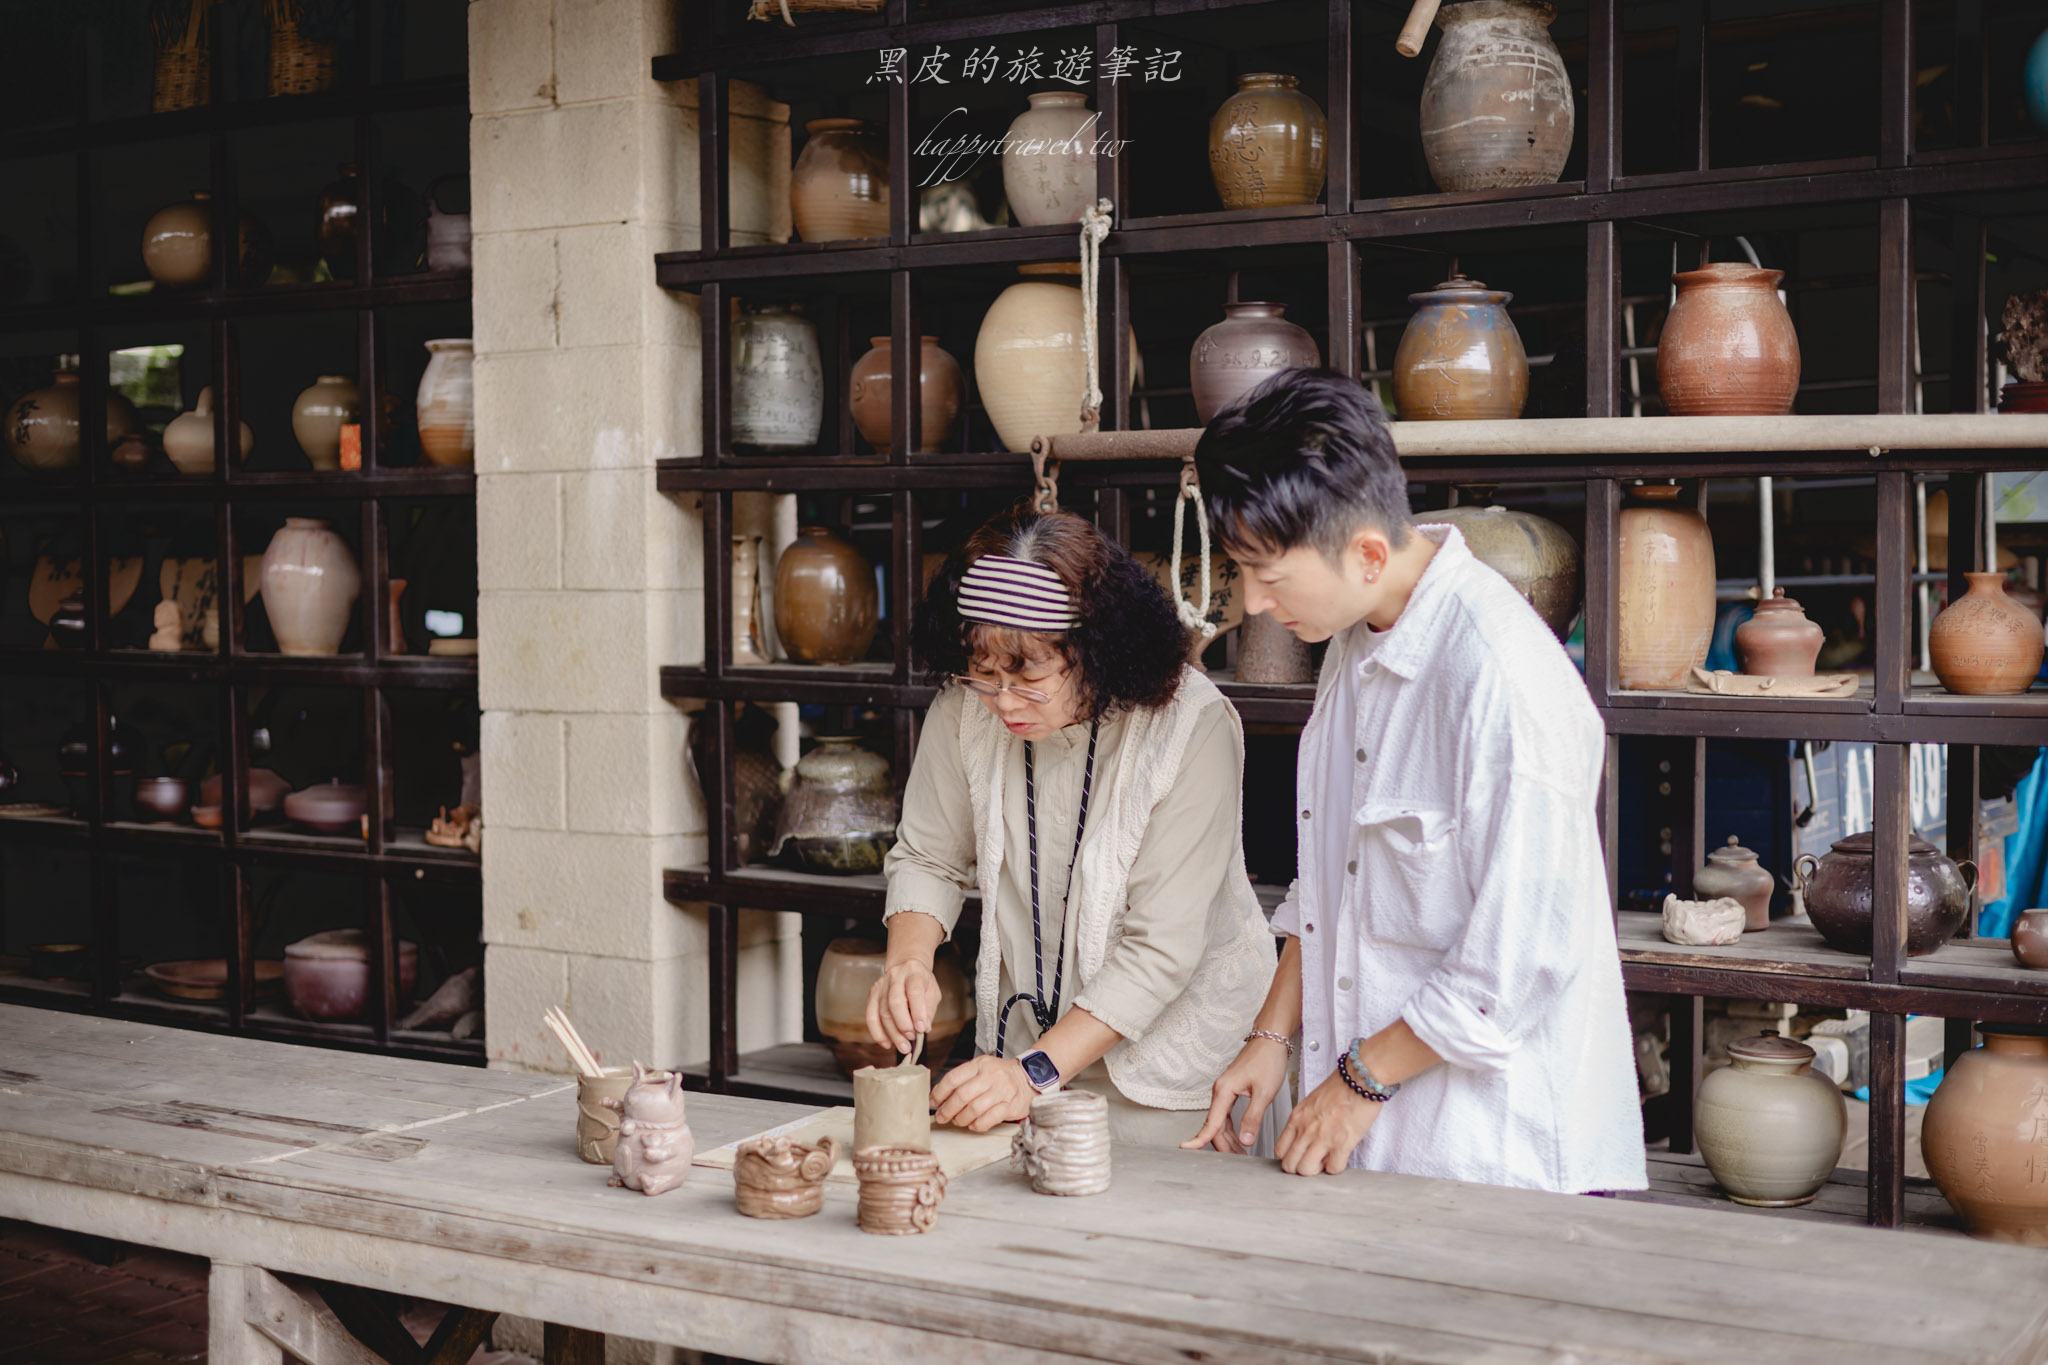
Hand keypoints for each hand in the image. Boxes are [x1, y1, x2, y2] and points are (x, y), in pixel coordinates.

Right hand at [865, 960, 941, 1055]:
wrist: (905, 967)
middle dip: (903, 1024)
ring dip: (892, 1033)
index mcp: (914, 973)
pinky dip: (878, 1032)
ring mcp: (881, 986)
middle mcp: (895, 977)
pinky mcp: (872, 995)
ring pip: (882, 1012)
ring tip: (903, 1046)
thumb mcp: (932, 992)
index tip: (922, 1029)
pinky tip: (886, 1043)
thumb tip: (924, 1029)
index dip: (918, 1011)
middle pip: (894, 1002)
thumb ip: (929, 1009)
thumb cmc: (921, 983)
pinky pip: (870, 1016)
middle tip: (911, 1039)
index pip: (914, 991)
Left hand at [931, 1055, 1034, 1132]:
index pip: (953, 1078)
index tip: (933, 1102)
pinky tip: (973, 1125)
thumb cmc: (998, 1076)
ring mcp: (1002, 1091)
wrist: (1028, 1078)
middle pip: (962, 1095)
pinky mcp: (1011, 1106)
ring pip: (974, 1109)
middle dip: (947, 1109)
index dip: (939, 1093)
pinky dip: (977, 1125)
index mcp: (979, 1065)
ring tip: (958, 1121)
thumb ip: (962, 1080)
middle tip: (941, 1117)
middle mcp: (991, 1076)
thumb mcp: (981, 1069)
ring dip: (961, 1119)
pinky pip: (988, 1119)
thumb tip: (937, 1098)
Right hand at [1181, 1037, 1290, 1153]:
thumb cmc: (1267, 1060)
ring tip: (1240, 1154)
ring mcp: (1225, 1090)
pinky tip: (1240, 1138)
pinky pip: (1227, 1115)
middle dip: (1223, 1145)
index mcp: (1224, 1091)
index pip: (1211, 1123)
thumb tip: (1245, 1141)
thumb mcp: (1263, 1092)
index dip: (1199, 1139)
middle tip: (1236, 1161)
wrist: (1271, 1040)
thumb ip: (1252, 1118)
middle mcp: (1220, 1091)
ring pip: (1221, 1121)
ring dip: (1228, 1139)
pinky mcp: (1232, 1090)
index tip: (1186, 1149)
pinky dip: (1232, 1129)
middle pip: (1215, 1125)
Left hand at [1274, 1067, 1381, 1174]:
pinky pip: (1333, 1168)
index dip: (1289, 1157)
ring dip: (1316, 1171)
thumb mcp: (1311, 1102)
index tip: (1299, 1157)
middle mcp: (1306, 1129)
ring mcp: (1322, 1137)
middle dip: (1300, 1168)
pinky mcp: (1342, 1143)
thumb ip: (1304, 1120)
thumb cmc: (1340, 1087)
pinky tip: (1340, 1158)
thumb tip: (1304, 1138)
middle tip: (1312, 1163)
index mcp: (1297, 1117)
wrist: (1360, 1079)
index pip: (1280, 1149)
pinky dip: (1336, 1168)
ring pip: (1306, 1170)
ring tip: (1325, 1161)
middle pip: (1289, 1164)